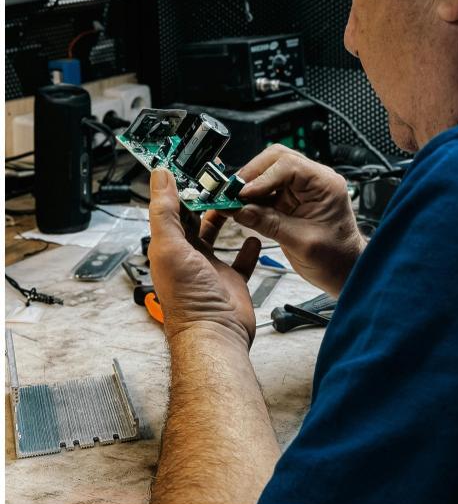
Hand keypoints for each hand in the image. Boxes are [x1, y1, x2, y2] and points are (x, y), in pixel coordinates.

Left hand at [148, 168, 260, 348]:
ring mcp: (210, 269)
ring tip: (235, 200)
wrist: (215, 335)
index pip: (172, 210)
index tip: (190, 168)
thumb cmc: (189, 299)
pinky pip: (241, 260)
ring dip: (225, 218)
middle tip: (218, 179)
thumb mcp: (170, 246)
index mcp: (169, 247)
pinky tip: (253, 236)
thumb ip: (164, 210)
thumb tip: (159, 176)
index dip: (180, 189)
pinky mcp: (232, 281)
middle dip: (205, 200)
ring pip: (217, 236)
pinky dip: (248, 247)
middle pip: (196, 220)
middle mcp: (188, 257)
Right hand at [225, 145, 365, 296]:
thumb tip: (238, 209)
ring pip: (268, 171)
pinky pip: (267, 189)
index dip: (261, 177)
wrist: (346, 271)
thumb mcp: (300, 242)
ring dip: (249, 184)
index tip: (242, 193)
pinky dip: (252, 196)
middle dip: (251, 174)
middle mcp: (314, 180)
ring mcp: (302, 188)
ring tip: (232, 200)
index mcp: (325, 184)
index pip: (287, 165)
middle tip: (231, 192)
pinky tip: (241, 207)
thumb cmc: (336, 259)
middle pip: (276, 159)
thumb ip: (268, 223)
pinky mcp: (292, 199)